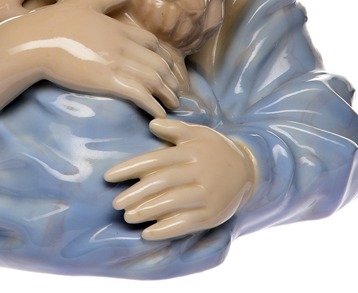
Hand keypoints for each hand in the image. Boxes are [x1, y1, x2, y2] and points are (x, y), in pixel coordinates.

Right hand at [10, 0, 181, 116]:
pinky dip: (153, 105)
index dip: (163, 57)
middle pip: (159, 63)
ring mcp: (116, 63)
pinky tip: (158, 115)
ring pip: (154, 79)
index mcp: (118, 28)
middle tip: (177, 92)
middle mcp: (122, 45)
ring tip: (173, 106)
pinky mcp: (107, 81)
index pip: (152, 43)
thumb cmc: (55, 21)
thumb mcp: (86, 2)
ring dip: (168, 95)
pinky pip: (140, 95)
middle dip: (172, 80)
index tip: (168, 69)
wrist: (35, 41)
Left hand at [104, 119, 254, 239]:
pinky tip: (148, 233)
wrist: (249, 170)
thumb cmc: (215, 148)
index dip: (130, 168)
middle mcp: (198, 173)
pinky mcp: (212, 214)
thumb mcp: (198, 132)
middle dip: (135, 194)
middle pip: (161, 183)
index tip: (109, 176)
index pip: (154, 160)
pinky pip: (186, 223)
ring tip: (127, 216)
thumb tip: (151, 123)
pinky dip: (166, 229)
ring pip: (172, 204)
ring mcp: (207, 195)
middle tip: (115, 202)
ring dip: (147, 212)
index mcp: (191, 152)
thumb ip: (174, 129)